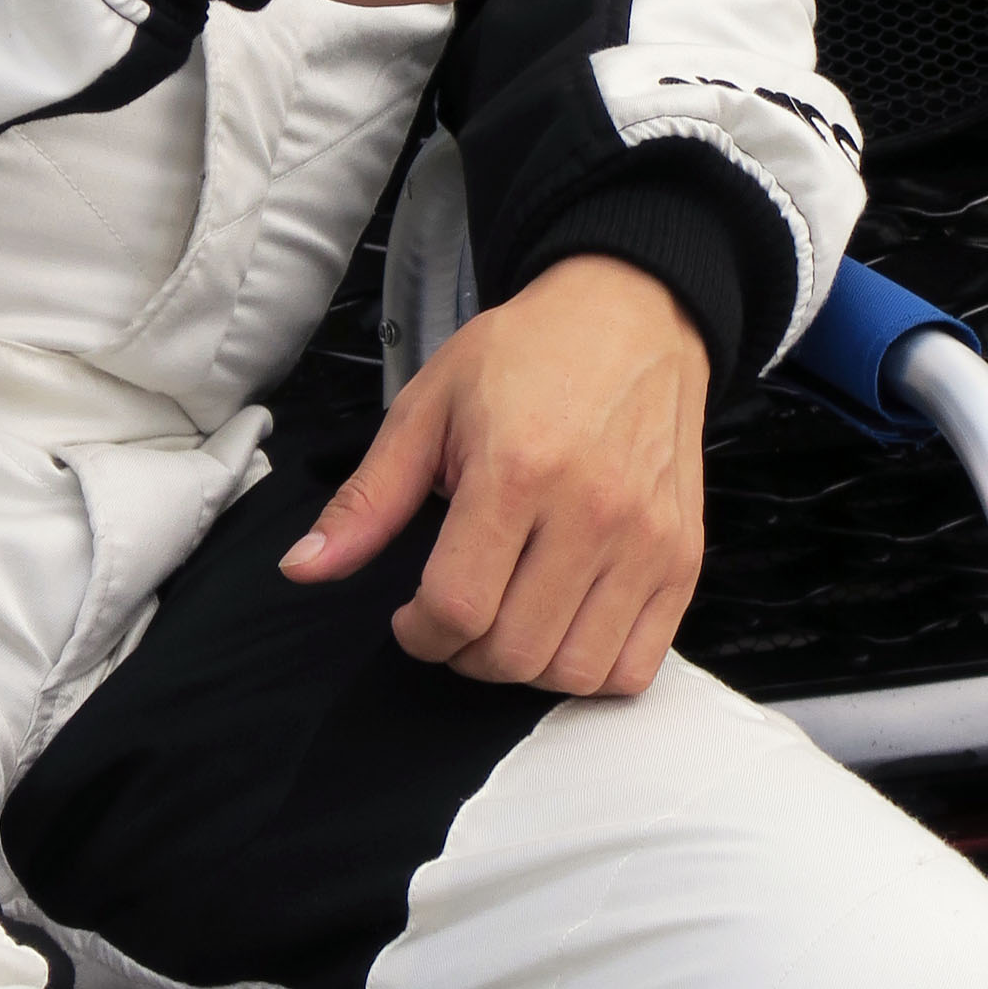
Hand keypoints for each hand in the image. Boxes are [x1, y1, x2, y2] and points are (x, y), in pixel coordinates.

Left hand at [280, 258, 709, 691]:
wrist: (631, 316)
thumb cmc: (526, 356)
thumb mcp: (427, 407)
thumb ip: (369, 499)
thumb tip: (304, 567)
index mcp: (516, 469)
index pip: (457, 607)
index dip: (418, 633)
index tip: (409, 616)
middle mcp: (592, 512)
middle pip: (514, 650)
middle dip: (463, 655)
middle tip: (452, 618)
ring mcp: (647, 540)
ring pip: (575, 672)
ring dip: (524, 670)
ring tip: (504, 622)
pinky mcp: (683, 557)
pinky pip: (636, 666)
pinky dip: (591, 671)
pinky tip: (560, 628)